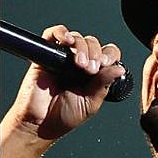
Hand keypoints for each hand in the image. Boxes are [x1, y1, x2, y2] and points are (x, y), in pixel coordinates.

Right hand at [7, 24, 124, 140]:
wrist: (39, 125)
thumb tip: (119, 69)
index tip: (104, 67)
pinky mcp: (45, 55)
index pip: (107, 54)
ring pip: (77, 38)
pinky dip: (61, 32)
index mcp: (92, 74)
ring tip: (79, 64)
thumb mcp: (90, 104)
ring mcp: (62, 58)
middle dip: (94, 54)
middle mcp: (78, 64)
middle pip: (93, 43)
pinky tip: (68, 41)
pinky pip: (52, 34)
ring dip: (82, 47)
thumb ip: (103, 85)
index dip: (109, 56)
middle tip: (90, 70)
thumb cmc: (62, 117)